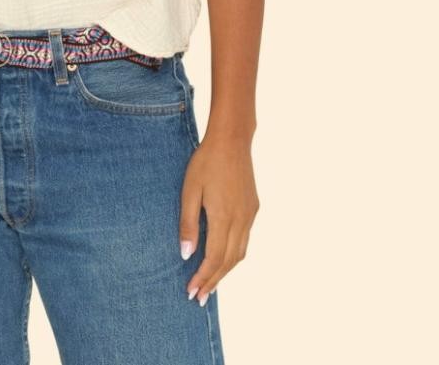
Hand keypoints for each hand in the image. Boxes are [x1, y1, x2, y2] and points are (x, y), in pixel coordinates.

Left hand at [178, 133, 259, 303]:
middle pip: (229, 262)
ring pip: (240, 253)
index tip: (192, 292)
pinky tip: (224, 257)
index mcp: (223, 217)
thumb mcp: (190, 191)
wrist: (232, 140)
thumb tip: (185, 254)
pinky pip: (245, 240)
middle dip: (214, 281)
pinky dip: (234, 255)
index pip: (213, 258)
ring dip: (225, 271)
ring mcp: (250, 215)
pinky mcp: (253, 208)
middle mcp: (241, 220)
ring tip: (211, 284)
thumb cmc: (206, 162)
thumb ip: (188, 223)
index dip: (203, 278)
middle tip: (200, 297)